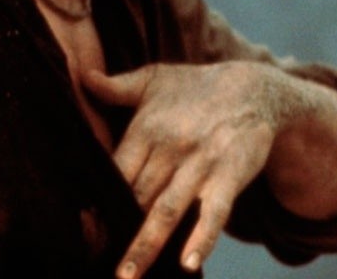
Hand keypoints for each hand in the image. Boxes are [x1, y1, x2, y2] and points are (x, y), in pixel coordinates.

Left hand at [82, 62, 284, 276]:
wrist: (255, 87)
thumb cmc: (196, 87)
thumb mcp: (155, 79)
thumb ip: (117, 86)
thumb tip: (82, 77)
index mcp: (146, 128)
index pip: (114, 169)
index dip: (97, 197)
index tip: (81, 226)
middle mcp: (170, 148)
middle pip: (135, 196)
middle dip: (114, 228)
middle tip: (92, 256)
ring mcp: (201, 164)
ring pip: (167, 210)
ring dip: (146, 246)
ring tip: (127, 277)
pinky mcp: (230, 176)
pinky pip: (215, 212)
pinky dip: (203, 238)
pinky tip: (190, 264)